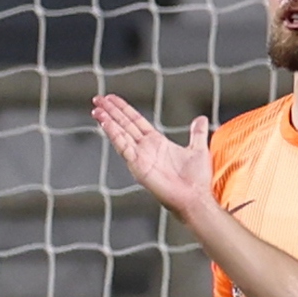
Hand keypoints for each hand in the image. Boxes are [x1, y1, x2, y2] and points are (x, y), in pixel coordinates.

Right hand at [93, 95, 212, 217]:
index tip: (112, 99)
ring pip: (120, 134)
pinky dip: (114, 134)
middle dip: (111, 112)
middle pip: (124, 124)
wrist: (195, 198)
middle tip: (97, 99)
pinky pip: (123, 146)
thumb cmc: (197, 180)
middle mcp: (145, 149)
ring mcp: (140, 157)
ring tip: (96, 110)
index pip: (135, 121)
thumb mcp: (198, 149)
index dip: (123, 109)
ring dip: (108, 121)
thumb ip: (197, 133)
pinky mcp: (137, 166)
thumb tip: (201, 119)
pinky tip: (105, 123)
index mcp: (156, 142)